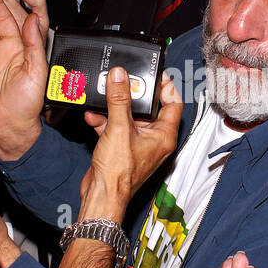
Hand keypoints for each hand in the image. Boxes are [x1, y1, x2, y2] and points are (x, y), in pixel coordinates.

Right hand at [80, 68, 182, 215]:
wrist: (101, 195)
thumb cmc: (119, 174)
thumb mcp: (119, 128)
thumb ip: (119, 99)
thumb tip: (121, 76)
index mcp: (164, 135)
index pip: (174, 103)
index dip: (166, 86)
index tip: (156, 73)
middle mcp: (154, 140)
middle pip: (149, 108)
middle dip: (134, 94)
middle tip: (125, 81)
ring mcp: (138, 144)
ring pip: (129, 117)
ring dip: (115, 107)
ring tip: (104, 96)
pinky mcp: (122, 148)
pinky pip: (116, 127)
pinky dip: (105, 120)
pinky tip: (93, 115)